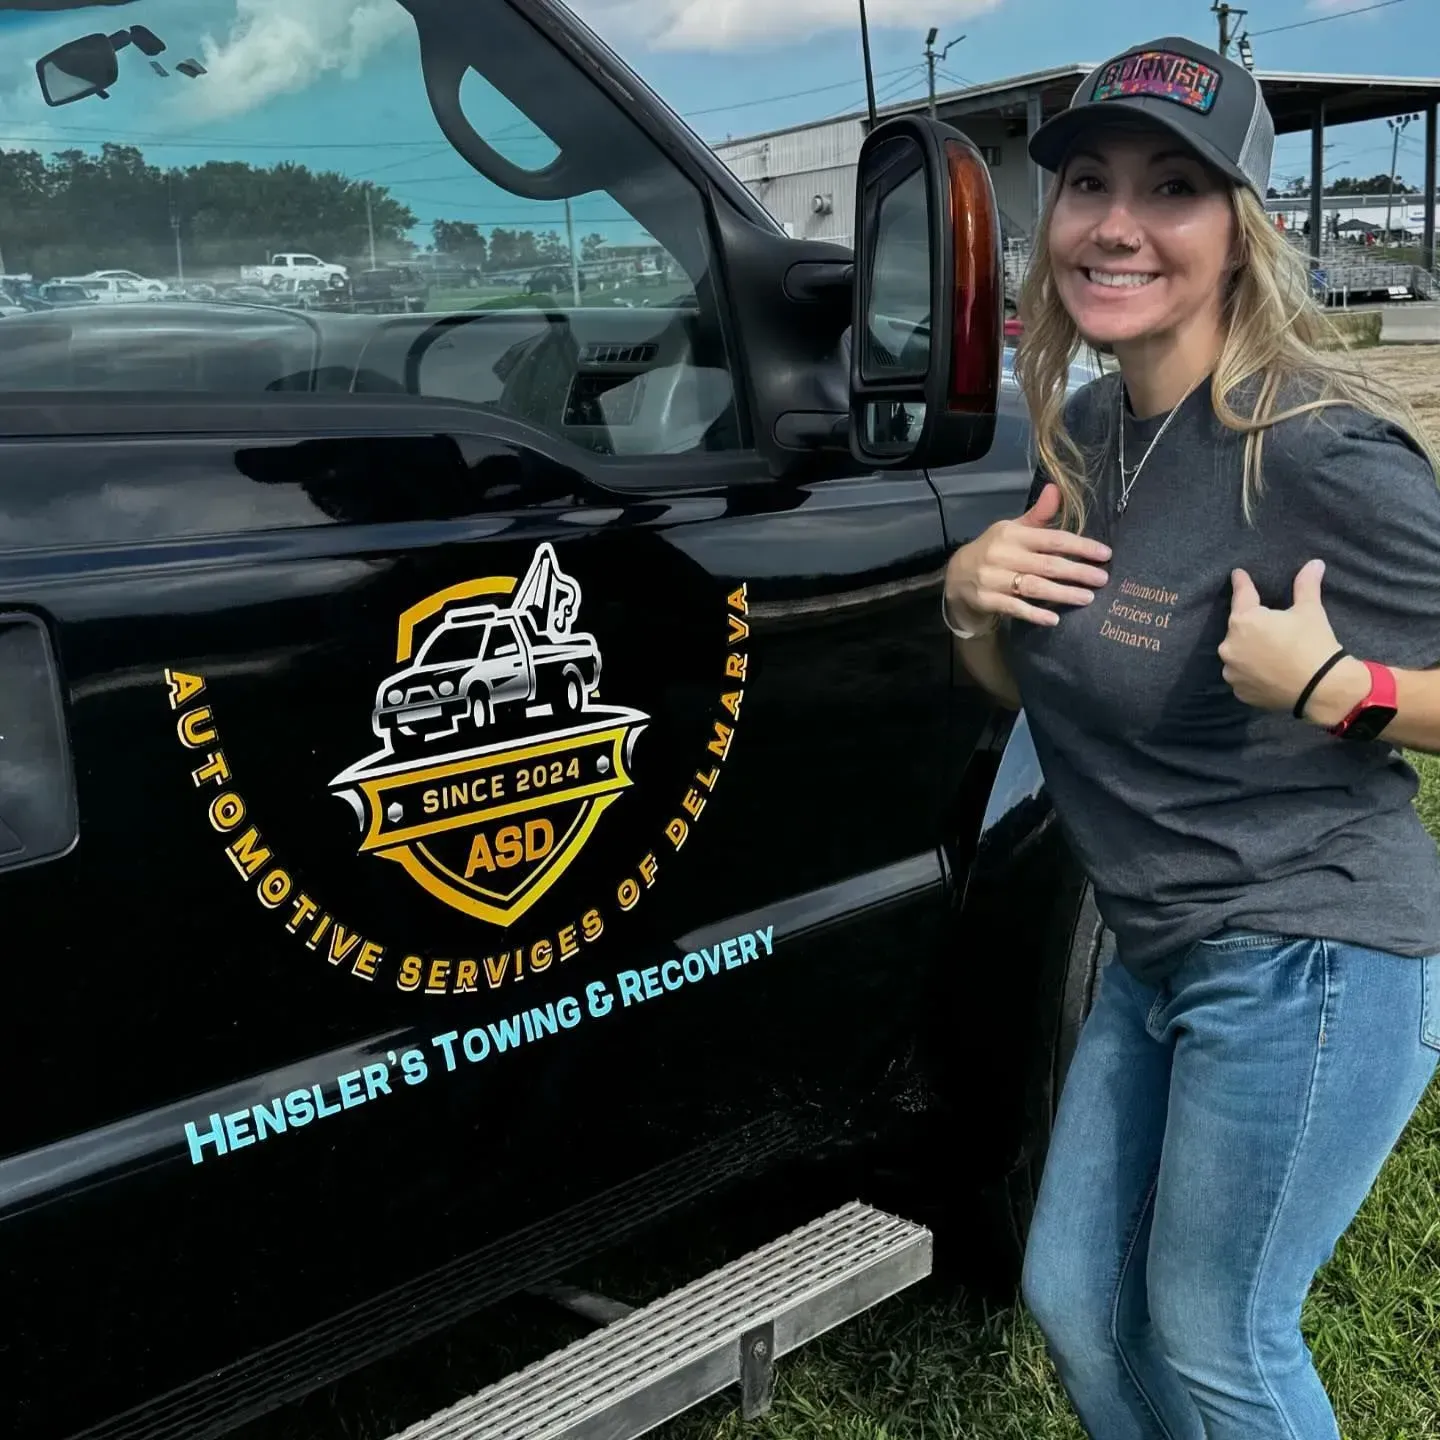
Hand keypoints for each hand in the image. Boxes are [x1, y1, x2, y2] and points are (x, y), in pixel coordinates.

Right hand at [944, 482, 1111, 630]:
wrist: (957, 576)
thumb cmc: (995, 551)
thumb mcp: (1013, 530)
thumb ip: (1038, 515)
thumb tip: (1056, 488)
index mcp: (1012, 534)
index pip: (1052, 539)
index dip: (1080, 547)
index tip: (1105, 554)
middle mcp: (1003, 555)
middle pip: (1046, 564)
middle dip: (1077, 572)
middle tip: (1102, 579)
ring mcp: (993, 579)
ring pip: (1033, 586)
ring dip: (1062, 593)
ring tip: (1087, 598)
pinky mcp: (987, 600)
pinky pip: (1014, 607)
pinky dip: (1034, 613)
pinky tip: (1054, 619)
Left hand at [1220, 561, 1366, 719]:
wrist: (1321, 688)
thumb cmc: (1313, 643)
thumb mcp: (1310, 610)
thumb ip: (1306, 585)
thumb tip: (1315, 563)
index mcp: (1244, 621)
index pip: (1242, 595)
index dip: (1241, 583)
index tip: (1237, 574)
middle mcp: (1230, 645)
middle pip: (1239, 628)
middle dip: (1252, 625)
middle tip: (1271, 628)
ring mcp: (1232, 670)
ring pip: (1238, 653)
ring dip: (1248, 650)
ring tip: (1270, 652)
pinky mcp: (1239, 690)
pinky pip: (1242, 675)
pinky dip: (1251, 671)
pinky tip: (1267, 670)